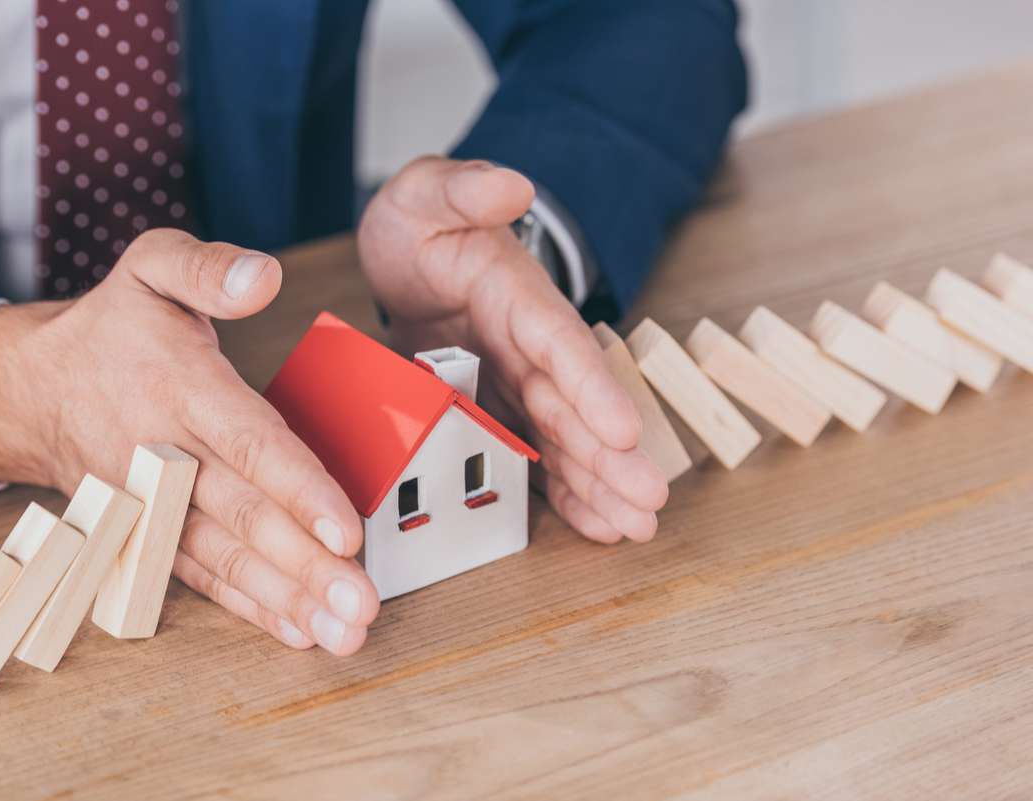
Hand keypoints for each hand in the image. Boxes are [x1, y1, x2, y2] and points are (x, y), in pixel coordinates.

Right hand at [0, 229, 379, 653]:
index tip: (345, 531)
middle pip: (242, 514)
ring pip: (224, 557)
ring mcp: (152, 500)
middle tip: (359, 607)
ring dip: (284, 599)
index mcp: (178, 385)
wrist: (29, 389)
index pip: (247, 442)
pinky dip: (245, 605)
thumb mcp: (150, 266)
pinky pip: (197, 575)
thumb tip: (264, 275)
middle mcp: (165, 451)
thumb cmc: (109, 327)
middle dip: (304, 565)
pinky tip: (294, 629)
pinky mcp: (145, 530)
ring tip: (340, 633)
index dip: (297, 488)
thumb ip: (208, 269)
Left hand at [358, 157, 666, 542]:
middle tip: (649, 501)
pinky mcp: (499, 410)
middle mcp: (528, 346)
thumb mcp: (425, 194)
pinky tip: (597, 526)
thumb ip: (463, 190)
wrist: (408, 256)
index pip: (560, 342)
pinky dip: (563, 492)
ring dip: (599, 484)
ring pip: (563, 440)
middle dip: (611, 455)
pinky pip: (534, 456)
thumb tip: (511, 185)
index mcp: (517, 296)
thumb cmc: (420, 225)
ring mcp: (516, 384)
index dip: (592, 386)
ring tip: (635, 528)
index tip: (624, 429)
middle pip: (573, 404)